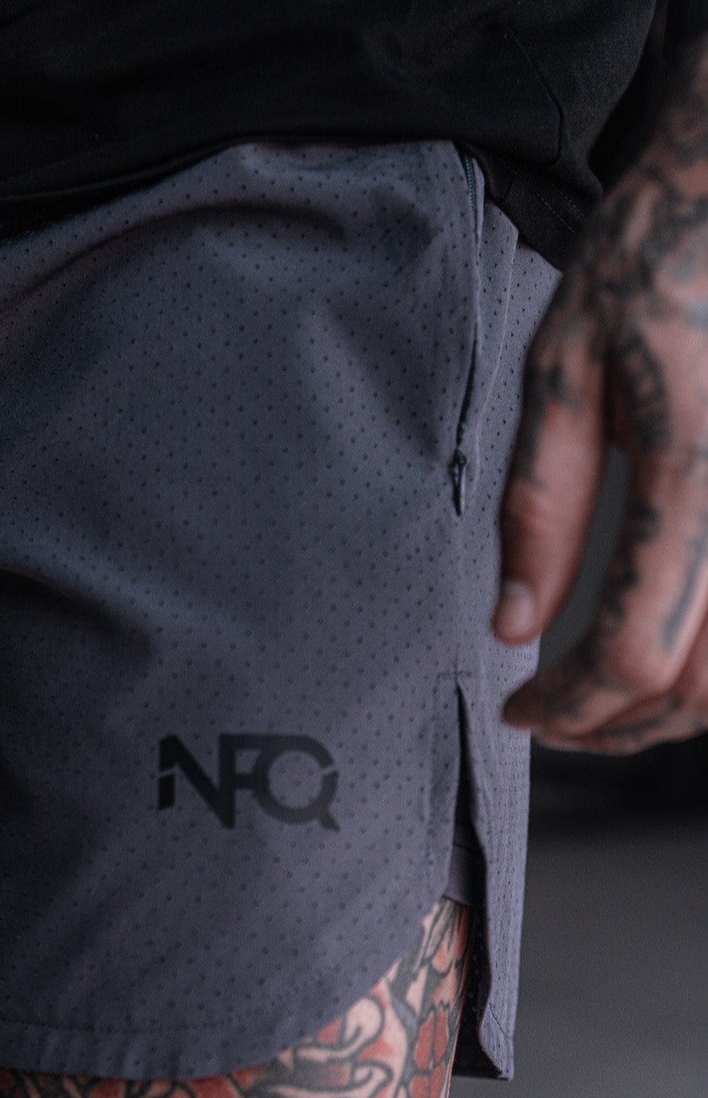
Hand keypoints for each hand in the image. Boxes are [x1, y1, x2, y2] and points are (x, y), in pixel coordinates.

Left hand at [492, 42, 707, 752]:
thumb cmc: (654, 265)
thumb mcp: (562, 370)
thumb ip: (542, 506)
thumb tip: (513, 624)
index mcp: (696, 463)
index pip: (634, 646)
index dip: (569, 703)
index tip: (520, 706)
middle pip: (706, 687)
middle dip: (618, 726)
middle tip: (555, 718)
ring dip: (676, 711)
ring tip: (605, 699)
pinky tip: (673, 648)